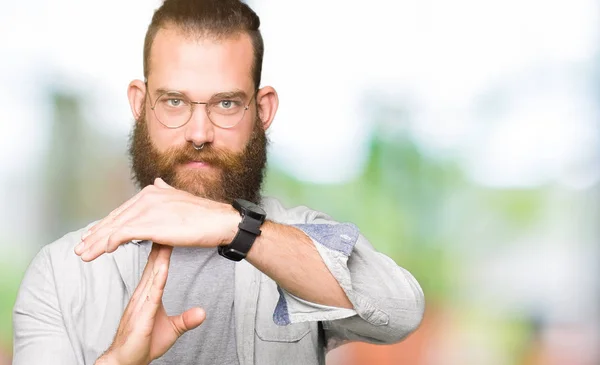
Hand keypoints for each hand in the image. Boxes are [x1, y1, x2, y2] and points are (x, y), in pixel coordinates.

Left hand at [75, 178, 239, 261]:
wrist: (219, 221)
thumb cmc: (204, 216)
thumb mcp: (179, 198)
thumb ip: (165, 192)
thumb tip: (158, 182)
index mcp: (152, 191)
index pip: (123, 210)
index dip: (106, 224)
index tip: (94, 235)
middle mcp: (147, 196)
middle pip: (116, 218)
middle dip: (96, 234)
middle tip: (81, 247)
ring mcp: (149, 209)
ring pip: (116, 227)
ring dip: (97, 242)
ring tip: (85, 254)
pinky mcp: (152, 223)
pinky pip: (124, 234)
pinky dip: (110, 243)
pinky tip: (103, 251)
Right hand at [97, 243, 204, 364]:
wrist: (125, 361)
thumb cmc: (143, 344)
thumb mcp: (172, 329)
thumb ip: (186, 319)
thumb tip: (203, 312)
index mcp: (147, 293)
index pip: (157, 266)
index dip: (163, 249)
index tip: (170, 233)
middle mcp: (142, 294)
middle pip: (154, 265)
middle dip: (160, 245)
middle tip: (166, 225)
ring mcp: (141, 303)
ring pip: (152, 275)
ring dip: (160, 257)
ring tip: (165, 238)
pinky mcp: (142, 314)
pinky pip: (152, 293)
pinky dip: (158, 279)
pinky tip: (163, 268)